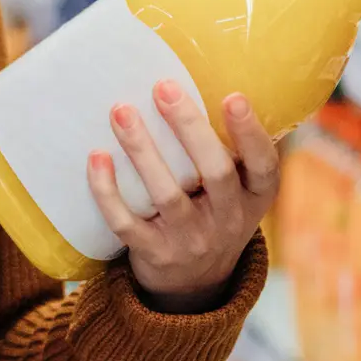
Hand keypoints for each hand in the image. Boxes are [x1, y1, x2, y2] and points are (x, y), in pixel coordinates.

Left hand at [87, 83, 279, 313]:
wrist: (194, 285)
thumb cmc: (215, 213)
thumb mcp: (239, 192)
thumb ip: (233, 150)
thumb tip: (212, 75)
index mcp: (254, 198)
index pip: (264, 166)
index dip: (250, 134)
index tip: (233, 97)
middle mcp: (228, 220)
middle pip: (216, 173)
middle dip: (189, 128)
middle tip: (164, 88)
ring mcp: (190, 240)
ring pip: (167, 195)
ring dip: (142, 150)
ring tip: (120, 111)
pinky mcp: (154, 254)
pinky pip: (127, 223)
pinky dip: (108, 191)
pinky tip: (97, 157)